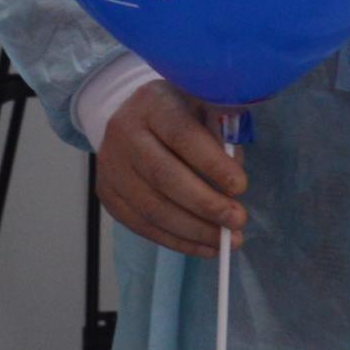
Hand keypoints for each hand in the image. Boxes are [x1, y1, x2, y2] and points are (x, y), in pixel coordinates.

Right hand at [95, 80, 244, 258]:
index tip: (240, 187)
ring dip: (194, 230)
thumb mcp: (204, 105)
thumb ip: (222, 134)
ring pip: (152, 208)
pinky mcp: (108, 195)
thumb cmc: (180, 111)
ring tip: (227, 241)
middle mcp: (124, 132)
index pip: (182, 135)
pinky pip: (142, 226)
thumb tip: (234, 181)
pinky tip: (204, 246)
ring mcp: (111, 166)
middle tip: (237, 220)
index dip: (211, 163)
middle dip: (205, 204)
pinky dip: (177, 241)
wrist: (132, 116)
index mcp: (153, 103)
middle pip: (163, 176)